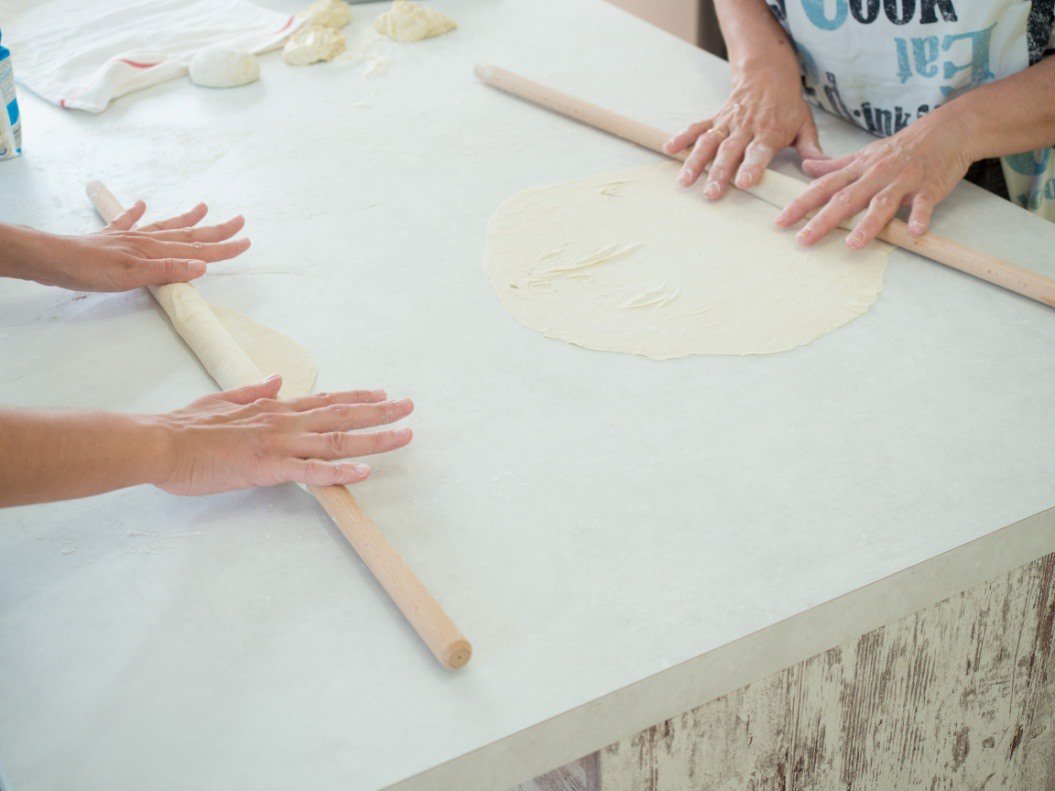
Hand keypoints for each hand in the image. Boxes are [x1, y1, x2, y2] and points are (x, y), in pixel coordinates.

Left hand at [13, 201, 249, 291]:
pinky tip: (142, 203)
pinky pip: (129, 222)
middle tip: (240, 221)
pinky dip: (137, 212)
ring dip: (187, 218)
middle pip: (189, 235)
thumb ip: (168, 270)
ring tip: (204, 207)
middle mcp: (147, 240)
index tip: (246, 242)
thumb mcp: (132, 275)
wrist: (53, 259)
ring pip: (166, 226)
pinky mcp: (111, 239)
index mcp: (155, 250)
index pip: (198, 250)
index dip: (223, 248)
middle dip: (216, 230)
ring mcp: (130, 238)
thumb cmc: (90, 269)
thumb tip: (203, 266)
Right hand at [156, 375, 413, 495]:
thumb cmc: (185, 428)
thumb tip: (278, 380)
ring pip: (337, 439)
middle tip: (410, 407)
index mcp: (274, 408)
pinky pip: (311, 470)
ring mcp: (279, 444)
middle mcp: (284, 422)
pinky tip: (365, 472)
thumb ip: (254, 392)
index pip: (325, 400)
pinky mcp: (268, 467)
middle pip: (342, 415)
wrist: (160, 443)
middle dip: (380, 412)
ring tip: (405, 435)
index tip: (383, 394)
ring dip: (375, 438)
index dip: (357, 397)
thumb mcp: (223, 400)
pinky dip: (340, 470)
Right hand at [664, 67, 824, 198]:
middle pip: (730, 151)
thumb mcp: (805, 124)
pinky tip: (669, 149)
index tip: (744, 182)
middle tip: (712, 192)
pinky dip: (682, 138)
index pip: (759, 151)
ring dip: (696, 162)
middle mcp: (745, 128)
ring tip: (686, 181)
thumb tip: (821, 168)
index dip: (751, 166)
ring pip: (709, 143)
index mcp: (769, 132)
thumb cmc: (787, 105)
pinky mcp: (715, 119)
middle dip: (720, 172)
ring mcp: (727, 123)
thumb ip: (811, 149)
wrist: (768, 73)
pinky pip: (697, 128)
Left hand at [775, 110, 972, 248]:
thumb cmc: (901, 147)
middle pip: (846, 199)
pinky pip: (925, 203)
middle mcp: (876, 175)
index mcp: (859, 169)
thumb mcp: (864, 154)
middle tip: (803, 240)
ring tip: (853, 243)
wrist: (946, 131)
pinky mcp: (929, 187)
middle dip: (823, 219)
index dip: (801, 204)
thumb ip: (835, 165)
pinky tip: (915, 232)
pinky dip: (921, 216)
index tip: (780, 221)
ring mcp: (903, 181)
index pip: (824, 187)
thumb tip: (805, 167)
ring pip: (883, 203)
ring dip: (868, 223)